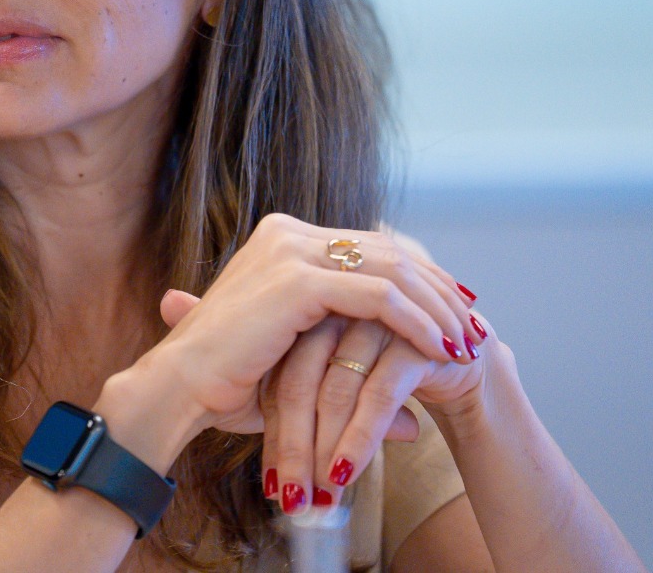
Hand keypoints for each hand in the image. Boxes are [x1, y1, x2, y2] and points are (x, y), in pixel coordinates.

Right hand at [140, 215, 476, 441]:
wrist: (178, 389)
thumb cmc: (227, 386)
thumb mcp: (301, 372)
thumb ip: (355, 377)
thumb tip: (412, 419)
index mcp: (283, 242)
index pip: (370, 247)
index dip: (419, 279)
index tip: (455, 314)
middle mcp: (287, 234)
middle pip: (388, 250)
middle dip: (438, 290)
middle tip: (474, 326)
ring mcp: (291, 251)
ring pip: (392, 268)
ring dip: (437, 307)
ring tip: (466, 342)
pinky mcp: (298, 280)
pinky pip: (380, 297)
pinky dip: (417, 322)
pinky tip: (441, 350)